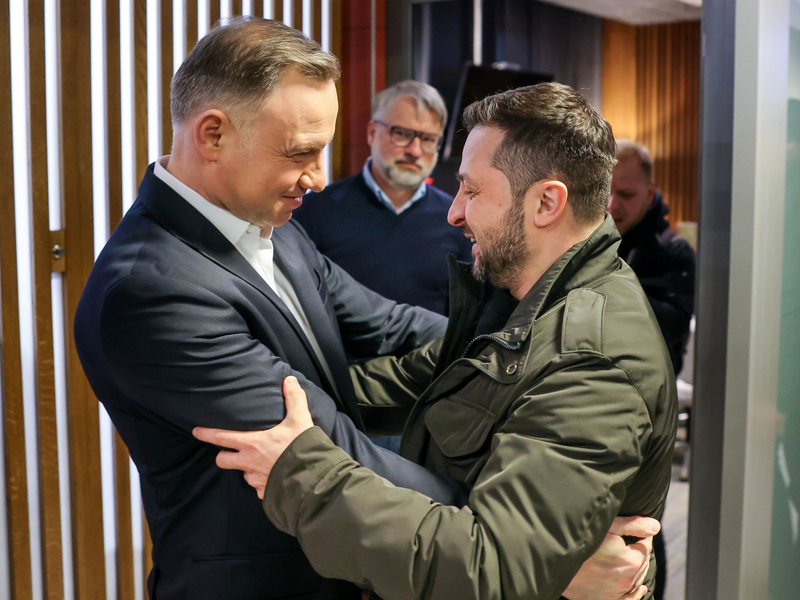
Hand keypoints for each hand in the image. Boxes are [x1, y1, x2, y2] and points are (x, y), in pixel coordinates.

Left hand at [192, 376, 314, 498]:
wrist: (312, 478)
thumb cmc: (301, 447)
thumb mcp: (299, 419)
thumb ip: (294, 398)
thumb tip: (289, 380)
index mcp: (252, 443)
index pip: (221, 437)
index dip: (206, 434)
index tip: (196, 431)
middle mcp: (249, 463)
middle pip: (223, 461)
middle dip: (223, 456)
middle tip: (228, 452)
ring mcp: (256, 480)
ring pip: (243, 474)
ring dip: (247, 469)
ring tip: (260, 464)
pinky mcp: (265, 493)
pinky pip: (259, 489)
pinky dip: (263, 484)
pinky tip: (273, 479)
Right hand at [562, 515, 659, 599]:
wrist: (555, 562)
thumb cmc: (580, 540)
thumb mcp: (606, 526)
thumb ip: (633, 525)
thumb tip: (655, 525)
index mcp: (631, 560)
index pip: (646, 545)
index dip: (640, 535)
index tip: (633, 529)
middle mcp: (627, 580)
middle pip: (642, 562)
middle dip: (638, 551)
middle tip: (627, 541)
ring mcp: (617, 593)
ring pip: (636, 579)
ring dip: (635, 568)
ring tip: (627, 557)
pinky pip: (629, 599)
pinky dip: (635, 593)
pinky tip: (639, 588)